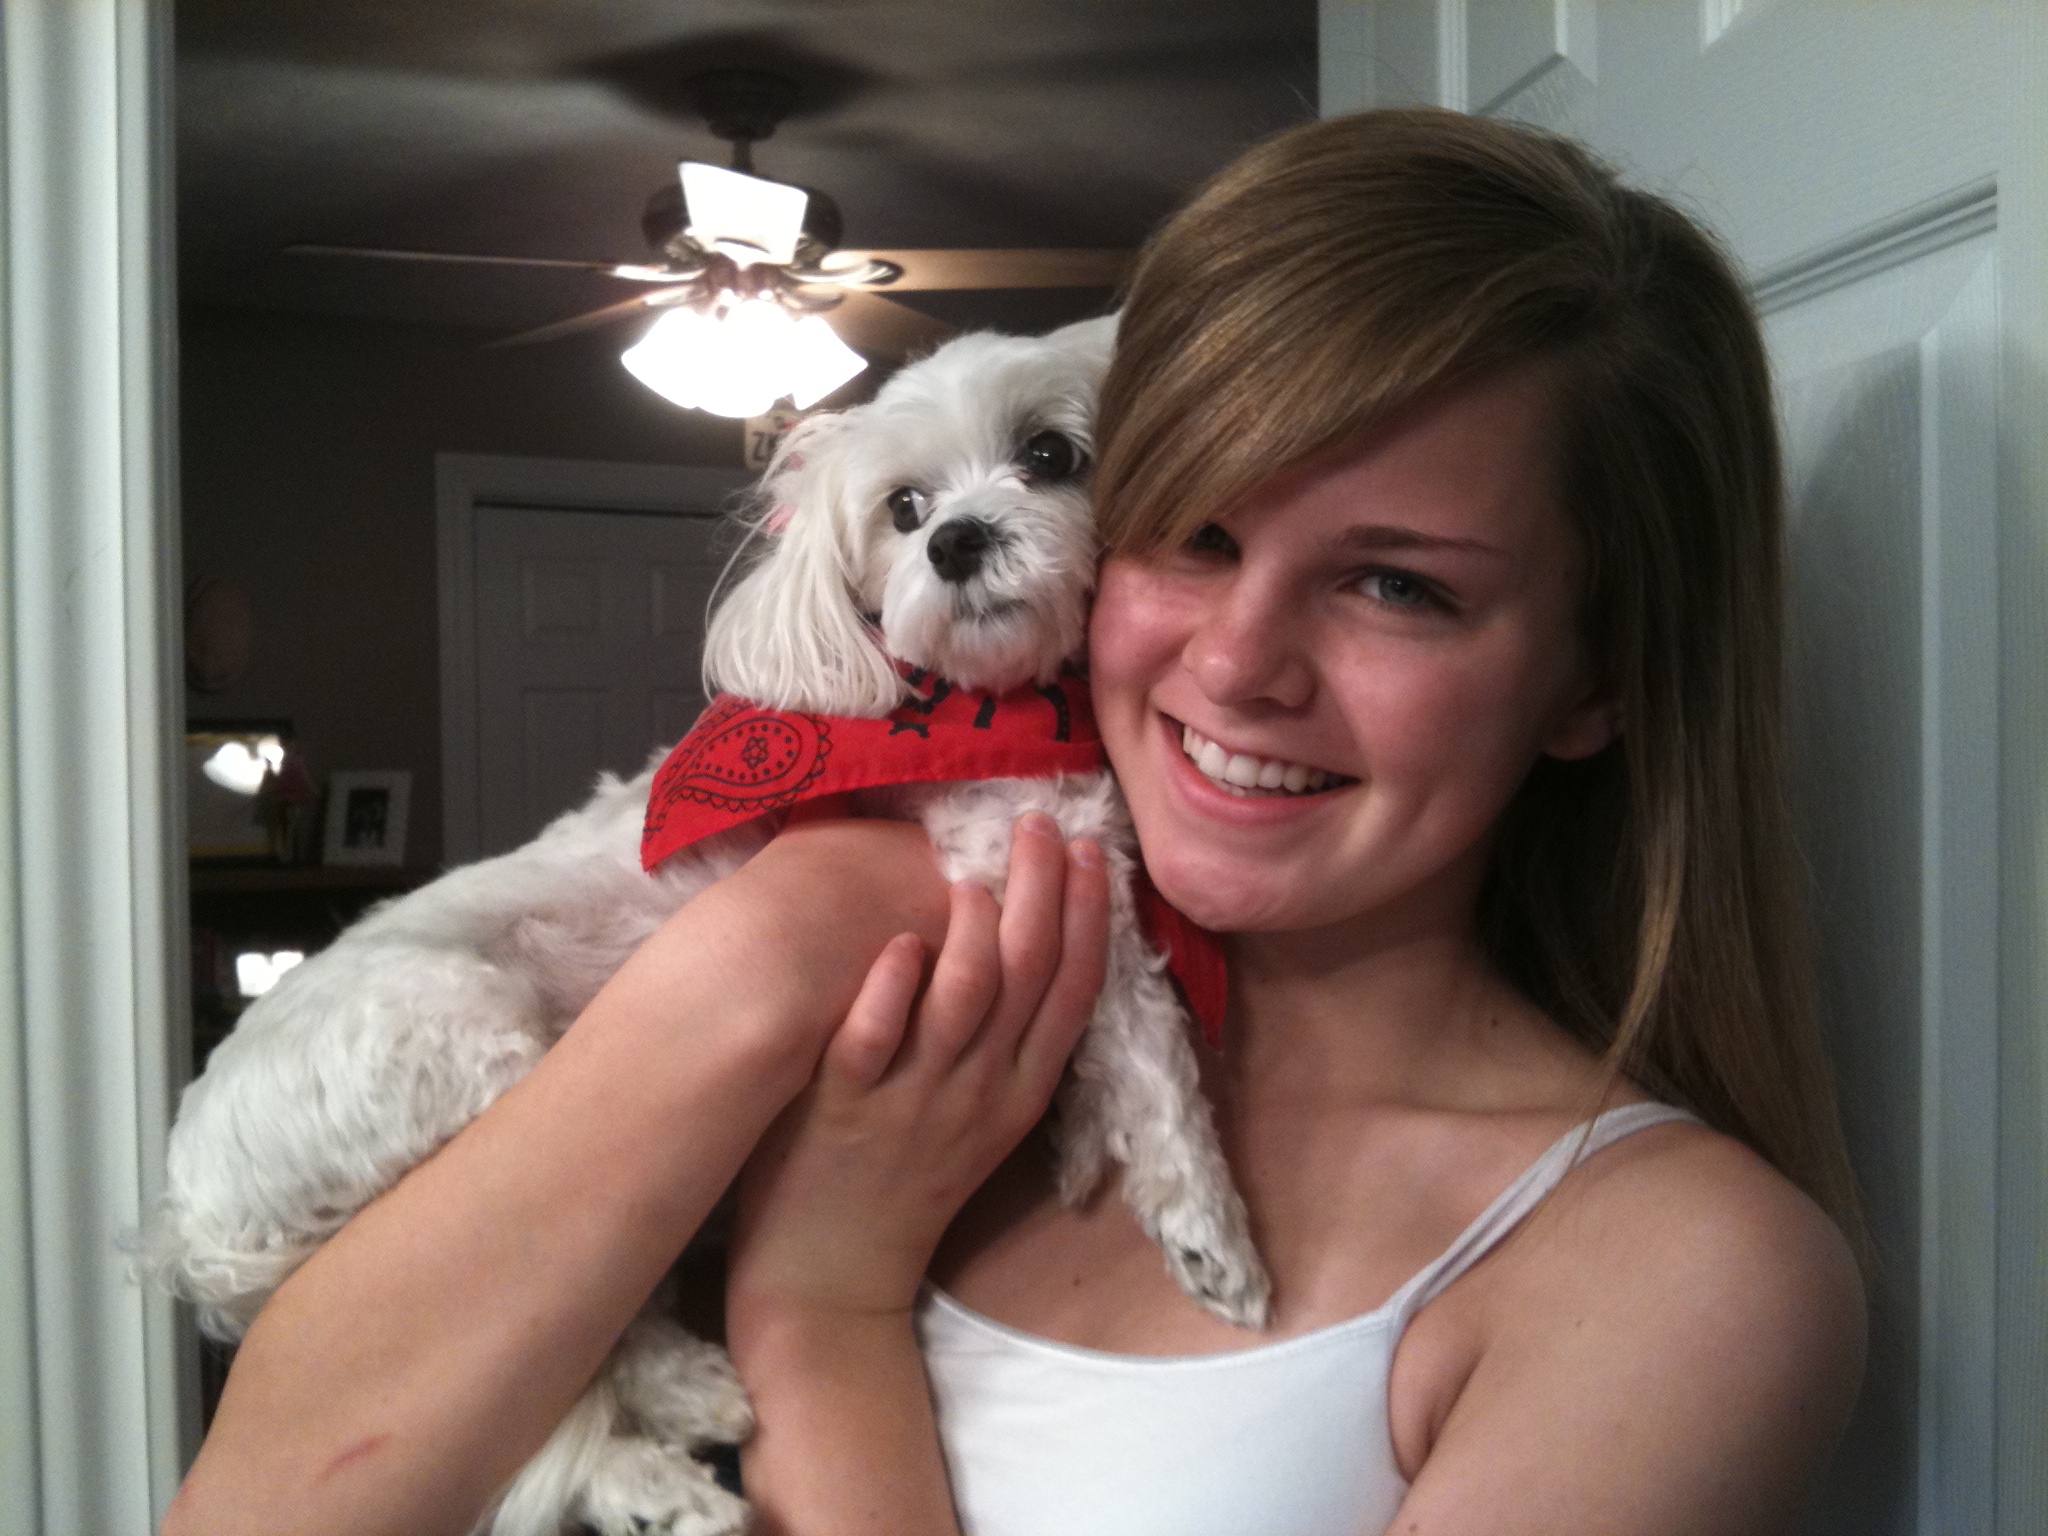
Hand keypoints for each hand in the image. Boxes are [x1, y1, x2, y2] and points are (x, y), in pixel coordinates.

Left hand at [726, 812, 1109, 1326]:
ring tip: (974, 875)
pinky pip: (875, 1038)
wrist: (829, 1281)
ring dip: (976, 931)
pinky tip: (900, 941)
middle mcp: (977, 1093)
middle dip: (1043, 893)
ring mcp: (913, 1100)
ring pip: (966, 1002)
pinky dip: (891, 987)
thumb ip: (989, 1044)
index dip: (1087, 916)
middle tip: (1038, 824)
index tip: (1088, 849)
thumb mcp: (970, 1121)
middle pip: (1029, 978)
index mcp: (1015, 1094)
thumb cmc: (896, 1186)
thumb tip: (1004, 942)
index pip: (1072, 991)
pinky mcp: (844, 1107)